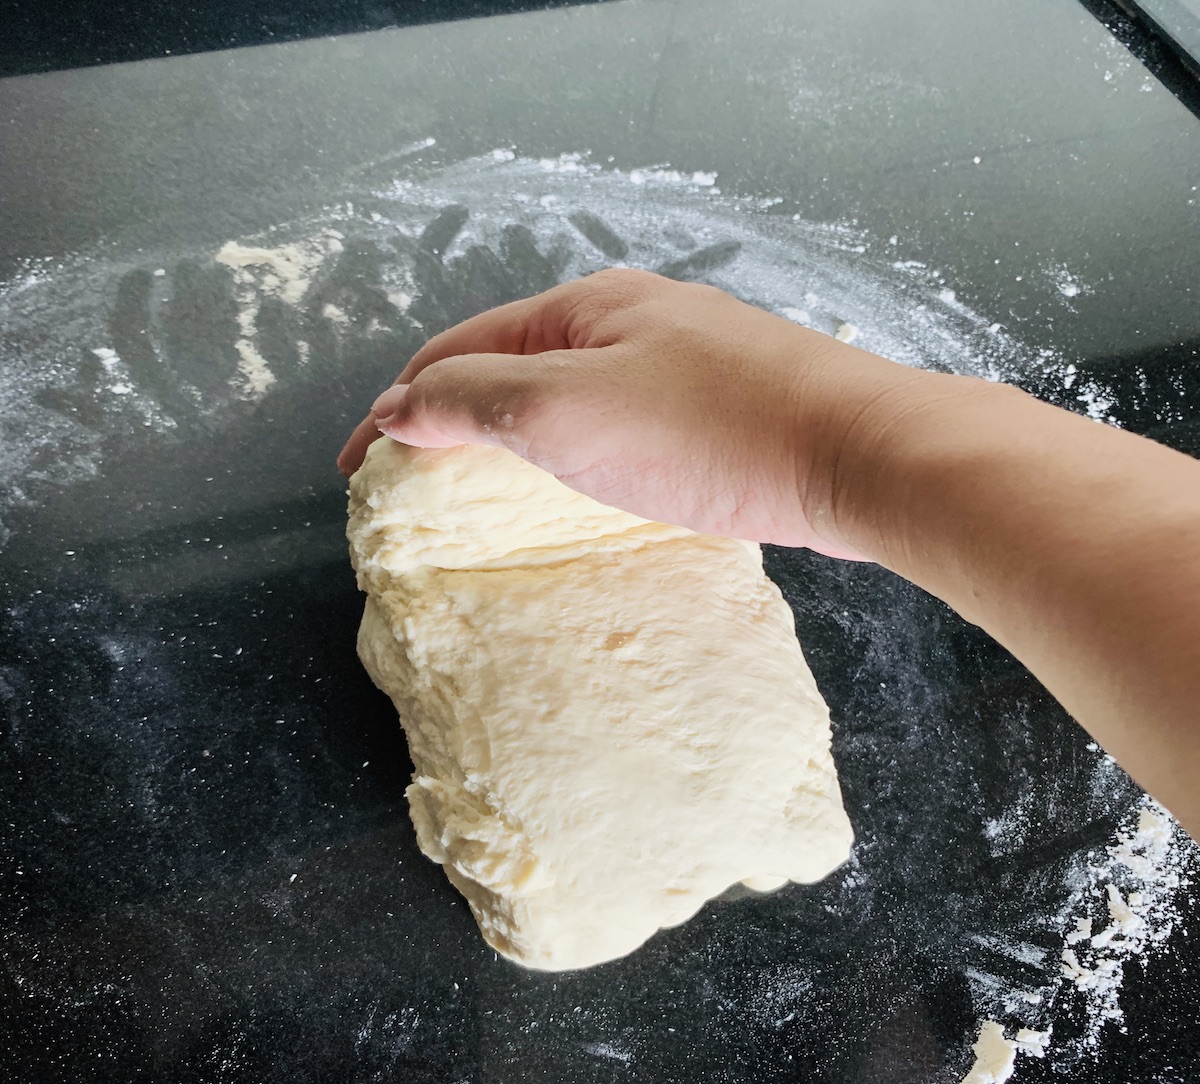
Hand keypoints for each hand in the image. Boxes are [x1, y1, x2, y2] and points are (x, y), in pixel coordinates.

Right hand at [337, 269, 946, 556]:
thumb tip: (397, 404)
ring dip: (512, 436)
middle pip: (511, 365)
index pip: (459, 351)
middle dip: (452, 416)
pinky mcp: (718, 410)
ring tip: (478, 488)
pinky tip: (577, 486)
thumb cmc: (711, 431)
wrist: (858, 456)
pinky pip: (617, 424)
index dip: (399, 407)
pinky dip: (573, 453)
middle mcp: (630, 321)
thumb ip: (473, 401)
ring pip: (567, 397)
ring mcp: (680, 363)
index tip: (358, 468)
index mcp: (585, 308)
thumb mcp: (567, 410)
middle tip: (412, 480)